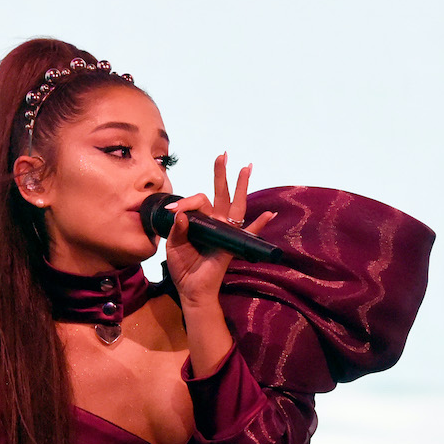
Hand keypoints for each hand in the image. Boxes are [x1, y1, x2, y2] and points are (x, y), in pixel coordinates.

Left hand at [164, 153, 274, 307]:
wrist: (192, 289)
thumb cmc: (183, 267)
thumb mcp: (174, 246)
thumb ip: (177, 229)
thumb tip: (182, 214)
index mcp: (200, 221)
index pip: (196, 202)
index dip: (185, 202)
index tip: (173, 211)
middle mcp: (215, 222)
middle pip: (220, 194)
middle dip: (221, 174)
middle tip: (223, 154)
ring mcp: (226, 232)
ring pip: (236, 205)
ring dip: (242, 186)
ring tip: (246, 167)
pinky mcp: (233, 244)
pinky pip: (250, 234)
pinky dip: (260, 224)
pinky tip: (270, 214)